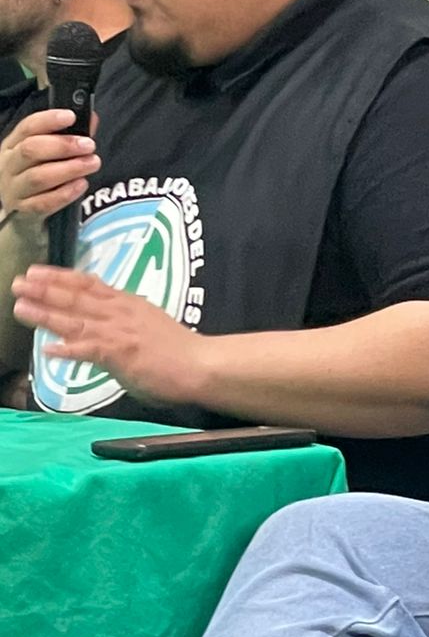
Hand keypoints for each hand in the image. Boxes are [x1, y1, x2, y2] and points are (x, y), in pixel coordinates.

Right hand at [0, 109, 99, 224]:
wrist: (25, 219)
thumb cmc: (41, 178)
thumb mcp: (50, 156)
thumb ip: (70, 137)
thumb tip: (91, 119)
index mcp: (12, 146)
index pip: (27, 127)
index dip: (49, 120)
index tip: (71, 116)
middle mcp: (8, 166)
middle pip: (31, 150)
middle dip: (63, 145)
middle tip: (89, 146)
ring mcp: (13, 190)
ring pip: (38, 177)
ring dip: (69, 168)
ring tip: (93, 163)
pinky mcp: (23, 212)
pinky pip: (44, 202)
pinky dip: (65, 193)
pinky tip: (81, 184)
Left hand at [11, 266, 206, 408]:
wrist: (201, 365)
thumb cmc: (179, 351)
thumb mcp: (149, 324)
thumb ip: (124, 325)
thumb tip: (105, 331)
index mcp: (127, 304)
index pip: (88, 285)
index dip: (60, 277)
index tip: (37, 271)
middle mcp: (120, 312)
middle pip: (76, 297)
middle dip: (44, 289)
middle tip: (19, 281)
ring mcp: (119, 332)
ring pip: (75, 319)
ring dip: (46, 313)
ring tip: (21, 307)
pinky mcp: (121, 354)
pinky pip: (88, 351)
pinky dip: (67, 350)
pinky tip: (48, 349)